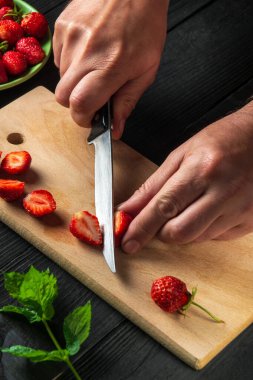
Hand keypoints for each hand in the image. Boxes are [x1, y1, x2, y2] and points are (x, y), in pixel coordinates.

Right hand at [53, 0, 168, 138]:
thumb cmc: (145, 25)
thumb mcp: (146, 70)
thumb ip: (128, 102)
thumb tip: (116, 129)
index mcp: (110, 66)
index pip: (80, 105)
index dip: (83, 118)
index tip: (91, 119)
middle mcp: (85, 52)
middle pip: (62, 97)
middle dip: (76, 104)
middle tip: (93, 97)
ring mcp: (70, 37)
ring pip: (60, 78)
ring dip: (75, 82)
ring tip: (95, 66)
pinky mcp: (62, 26)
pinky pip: (59, 58)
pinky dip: (71, 63)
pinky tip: (88, 51)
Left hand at [119, 102, 252, 252]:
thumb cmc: (224, 140)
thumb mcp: (182, 154)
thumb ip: (153, 185)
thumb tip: (129, 209)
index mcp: (202, 169)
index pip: (163, 207)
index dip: (141, 228)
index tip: (127, 242)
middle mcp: (224, 192)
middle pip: (180, 232)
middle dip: (162, 232)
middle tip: (160, 219)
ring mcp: (241, 209)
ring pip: (198, 238)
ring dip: (184, 228)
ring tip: (192, 203)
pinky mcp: (251, 221)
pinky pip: (217, 237)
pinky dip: (204, 228)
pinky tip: (210, 208)